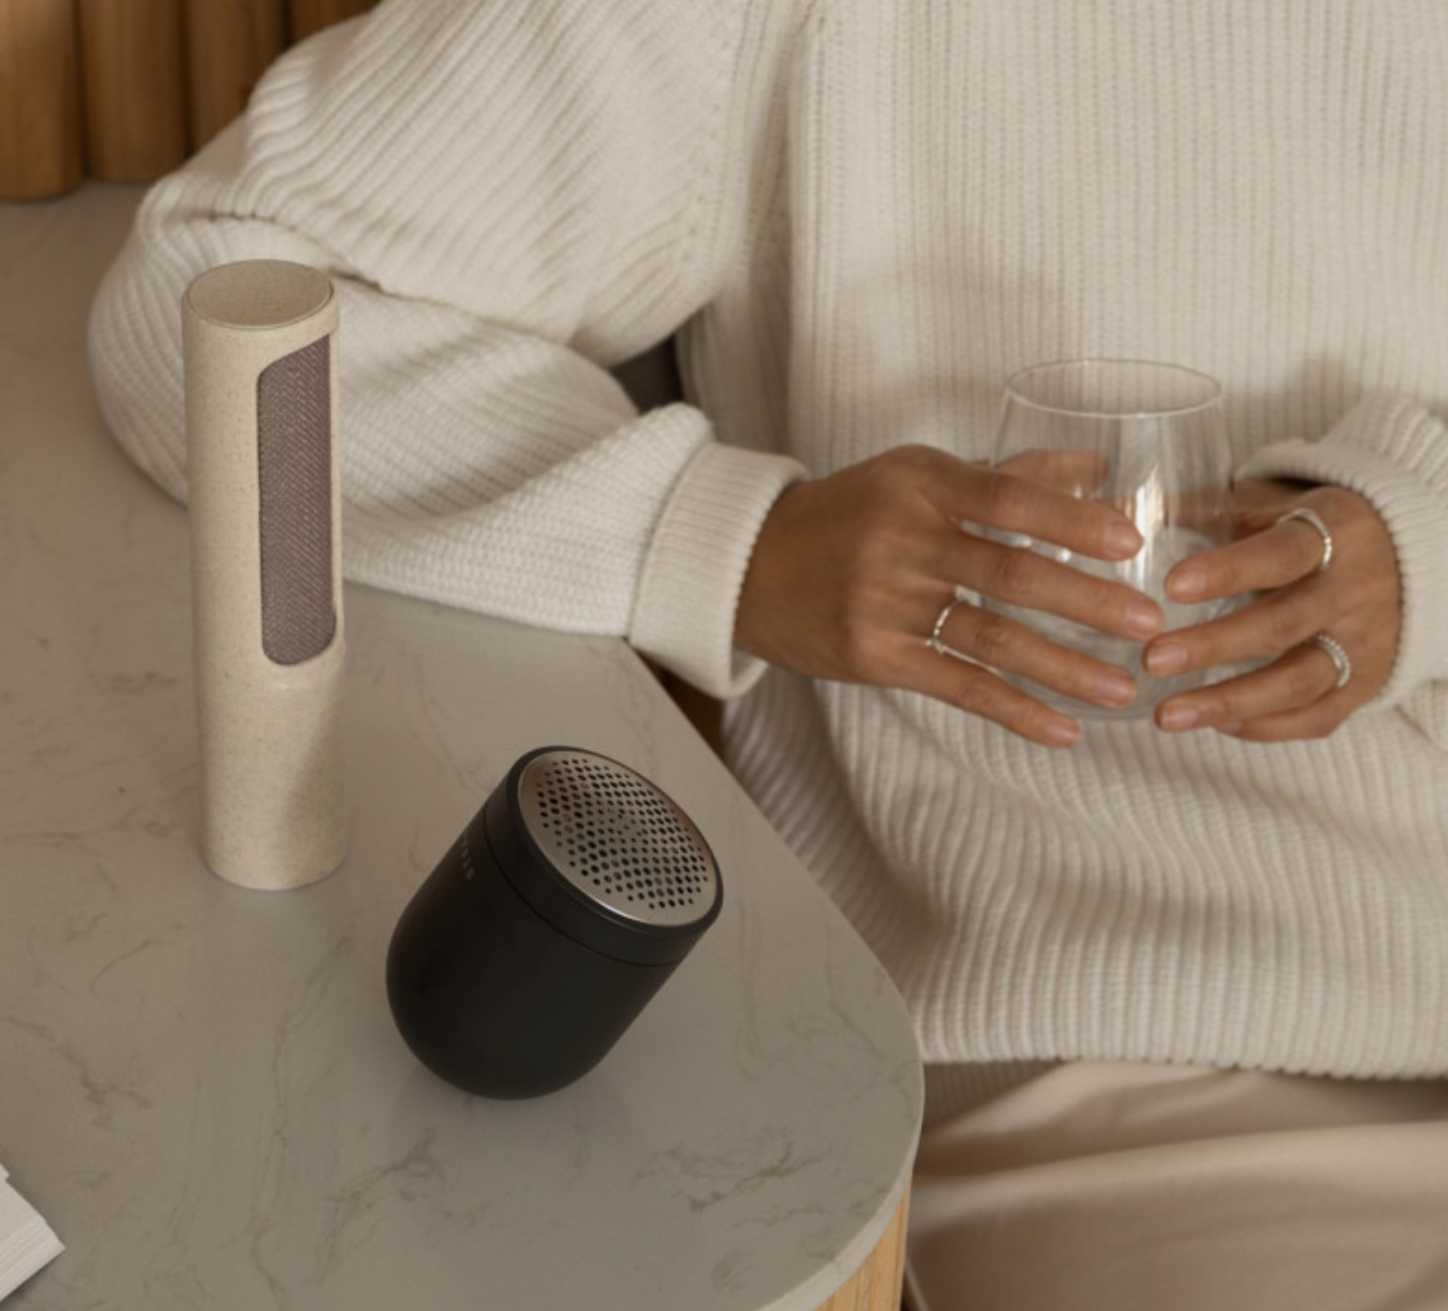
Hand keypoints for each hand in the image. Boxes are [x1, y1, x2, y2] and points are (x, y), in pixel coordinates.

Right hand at [734, 444, 1162, 746]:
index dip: (1072, 520)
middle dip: (1088, 601)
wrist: (749, 564)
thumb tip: (1099, 470)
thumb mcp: (915, 475)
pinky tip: (1063, 730)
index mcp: (920, 484)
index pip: (1007, 497)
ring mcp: (884, 601)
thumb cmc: (846, 513)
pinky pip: (956, 685)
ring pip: (990, 637)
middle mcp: (902, 540)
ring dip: (1064, 667)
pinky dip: (1014, 710)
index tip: (1132, 541)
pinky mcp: (872, 655)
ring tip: (1124, 687)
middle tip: (1151, 625)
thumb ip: (1008, 473)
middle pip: (1009, 573)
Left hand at [1143, 479, 1399, 740]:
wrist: (1404, 553)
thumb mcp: (1263, 503)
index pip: (1282, 553)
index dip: (1229, 570)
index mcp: (1333, 532)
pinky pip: (1319, 716)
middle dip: (1213, 646)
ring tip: (1165, 715)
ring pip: (1300, 682)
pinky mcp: (1367, 683)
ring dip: (1229, 701)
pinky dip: (1267, 725)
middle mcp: (1354, 590)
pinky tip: (1216, 724)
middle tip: (1150, 660)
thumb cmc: (1305, 525)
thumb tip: (1097, 511)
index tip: (1171, 586)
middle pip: (1283, 624)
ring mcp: (1364, 642)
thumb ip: (1193, 510)